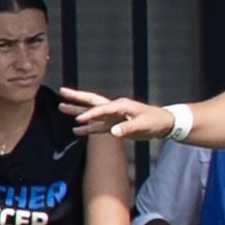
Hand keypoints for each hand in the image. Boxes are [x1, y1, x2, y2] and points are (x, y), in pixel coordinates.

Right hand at [59, 86, 174, 139]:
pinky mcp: (115, 125)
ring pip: (92, 113)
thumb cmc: (155, 122)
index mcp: (121, 105)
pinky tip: (76, 130)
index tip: (79, 119)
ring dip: (77, 111)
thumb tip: (114, 132)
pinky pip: (98, 126)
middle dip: (76, 97)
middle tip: (61, 92)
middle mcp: (115, 108)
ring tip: (61, 107)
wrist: (164, 124)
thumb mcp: (143, 125)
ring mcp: (114, 116)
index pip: (102, 109)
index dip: (90, 114)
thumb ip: (128, 128)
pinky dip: (87, 128)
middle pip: (92, 101)